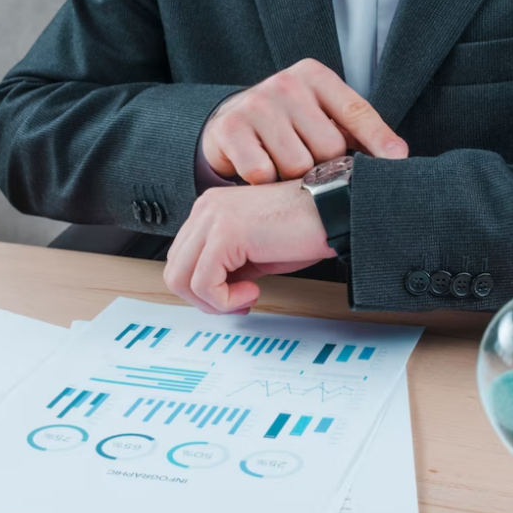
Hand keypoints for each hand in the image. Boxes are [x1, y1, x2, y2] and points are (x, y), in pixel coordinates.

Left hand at [164, 180, 333, 313]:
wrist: (336, 212)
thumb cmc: (306, 229)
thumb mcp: (256, 253)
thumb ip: (229, 267)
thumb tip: (212, 295)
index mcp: (210, 210)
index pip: (181, 259)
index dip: (204, 289)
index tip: (236, 297)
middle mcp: (206, 209)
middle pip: (175, 270)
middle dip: (205, 299)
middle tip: (239, 304)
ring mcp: (213, 218)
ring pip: (182, 279)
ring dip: (214, 302)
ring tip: (247, 297)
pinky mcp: (226, 233)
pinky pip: (204, 284)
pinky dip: (226, 299)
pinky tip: (254, 290)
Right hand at [201, 58, 407, 183]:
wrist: (228, 124)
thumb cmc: (286, 125)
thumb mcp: (321, 116)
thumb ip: (355, 131)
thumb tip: (397, 156)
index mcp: (314, 76)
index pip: (356, 110)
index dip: (378, 139)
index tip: (398, 161)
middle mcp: (286, 84)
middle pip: (328, 147)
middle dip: (322, 165)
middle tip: (308, 163)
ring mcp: (256, 104)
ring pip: (296, 165)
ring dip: (291, 177)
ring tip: (282, 166)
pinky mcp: (230, 129)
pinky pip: (262, 174)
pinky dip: (264, 183)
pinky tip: (260, 170)